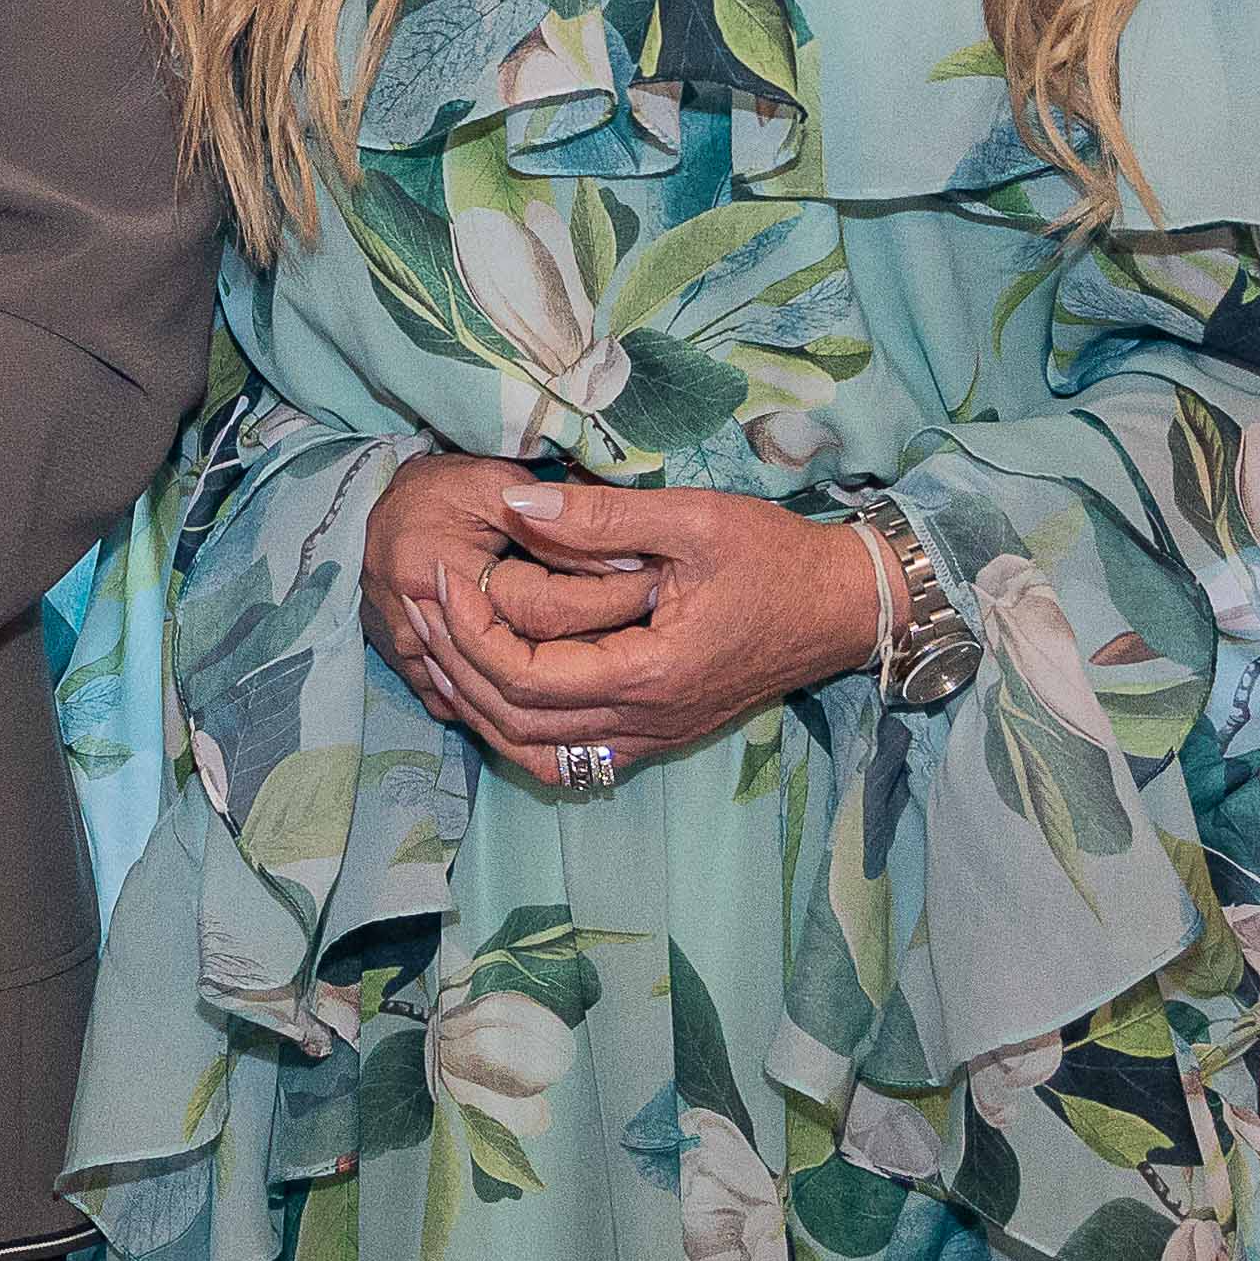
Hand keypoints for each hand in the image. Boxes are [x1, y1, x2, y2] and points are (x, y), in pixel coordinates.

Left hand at [371, 462, 879, 779]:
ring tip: (436, 646)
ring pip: (532, 751)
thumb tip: (514, 505)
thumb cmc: (774, 557)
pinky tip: (488, 686)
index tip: (438, 577)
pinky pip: (564, 756)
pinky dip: (514, 729)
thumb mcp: (693, 519)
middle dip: (453, 662)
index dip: (467, 632)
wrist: (841, 608)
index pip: (524, 676)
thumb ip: (600, 518)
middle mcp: (644, 722)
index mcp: (650, 674)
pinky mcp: (654, 734)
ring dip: (475, 705)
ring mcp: (650, 736)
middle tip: (418, 603)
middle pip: (514, 721)